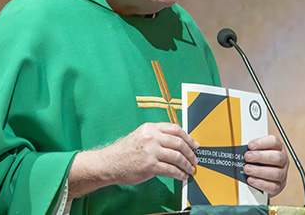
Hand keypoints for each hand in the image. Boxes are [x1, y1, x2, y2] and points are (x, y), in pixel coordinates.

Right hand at [68, 122, 198, 196]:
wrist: (110, 163)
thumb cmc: (126, 150)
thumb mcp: (141, 135)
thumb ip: (157, 136)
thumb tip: (177, 142)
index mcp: (150, 128)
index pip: (175, 129)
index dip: (188, 137)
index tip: (194, 144)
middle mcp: (151, 137)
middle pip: (179, 142)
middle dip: (190, 152)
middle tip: (195, 159)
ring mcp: (151, 151)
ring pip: (177, 157)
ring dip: (187, 164)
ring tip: (190, 169)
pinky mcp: (150, 166)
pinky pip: (170, 170)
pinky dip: (179, 174)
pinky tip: (182, 176)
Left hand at [243, 135, 288, 196]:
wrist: (266, 176)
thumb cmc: (261, 160)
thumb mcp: (257, 151)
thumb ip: (252, 150)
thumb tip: (241, 152)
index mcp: (278, 147)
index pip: (274, 142)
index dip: (262, 143)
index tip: (250, 145)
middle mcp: (283, 160)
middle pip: (277, 157)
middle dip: (260, 156)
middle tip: (247, 157)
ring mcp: (283, 174)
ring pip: (276, 173)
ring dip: (259, 171)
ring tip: (247, 169)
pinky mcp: (279, 186)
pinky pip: (272, 186)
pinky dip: (260, 183)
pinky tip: (250, 179)